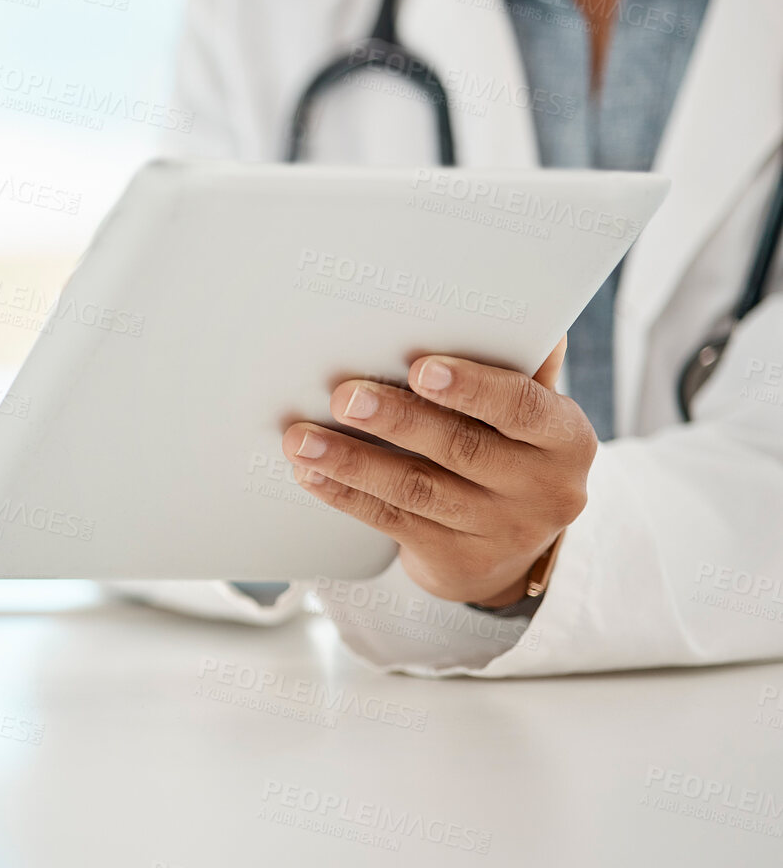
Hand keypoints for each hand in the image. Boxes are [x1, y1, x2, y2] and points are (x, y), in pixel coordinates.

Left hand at [282, 338, 592, 607]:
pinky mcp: (454, 561)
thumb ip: (518, 367)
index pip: (522, 407)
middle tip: (344, 396)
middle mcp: (541, 490)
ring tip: (302, 438)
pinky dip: (346, 494)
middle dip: (396, 419)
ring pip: (416, 489)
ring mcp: (497, 531)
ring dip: (352, 460)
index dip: (473, 387)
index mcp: (565, 440)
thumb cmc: (514, 453)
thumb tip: (513, 306)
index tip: (421, 367)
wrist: (514, 551)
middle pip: (460, 448)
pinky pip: (391, 520)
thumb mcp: (532, 416)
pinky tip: (311, 473)